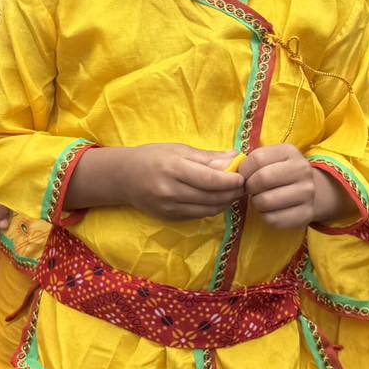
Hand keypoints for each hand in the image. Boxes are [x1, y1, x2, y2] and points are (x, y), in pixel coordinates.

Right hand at [74, 143, 241, 220]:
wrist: (123, 177)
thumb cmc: (152, 157)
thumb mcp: (178, 150)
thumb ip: (207, 157)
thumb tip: (235, 158)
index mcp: (173, 168)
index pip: (210, 179)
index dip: (231, 181)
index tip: (243, 177)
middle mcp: (170, 191)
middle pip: (211, 197)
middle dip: (232, 193)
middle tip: (244, 185)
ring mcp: (169, 207)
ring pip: (208, 209)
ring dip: (225, 202)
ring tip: (234, 192)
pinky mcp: (170, 218)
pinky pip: (198, 215)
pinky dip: (212, 208)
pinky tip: (218, 200)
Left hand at [240, 144, 341, 228]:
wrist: (311, 191)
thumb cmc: (280, 173)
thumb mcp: (270, 159)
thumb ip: (250, 161)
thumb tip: (229, 171)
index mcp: (290, 152)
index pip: (257, 159)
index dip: (244, 170)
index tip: (245, 176)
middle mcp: (302, 170)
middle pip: (262, 179)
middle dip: (250, 187)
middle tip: (252, 190)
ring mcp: (307, 193)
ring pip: (266, 201)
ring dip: (257, 203)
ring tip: (261, 199)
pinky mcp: (306, 214)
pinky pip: (274, 219)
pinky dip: (265, 217)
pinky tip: (270, 210)